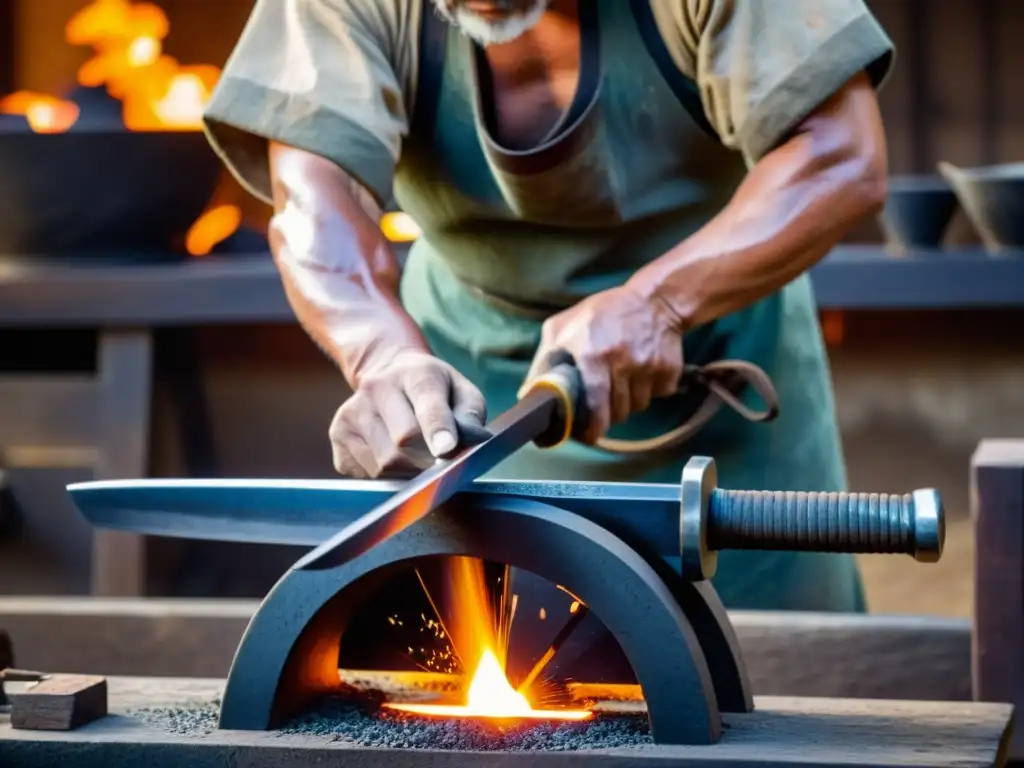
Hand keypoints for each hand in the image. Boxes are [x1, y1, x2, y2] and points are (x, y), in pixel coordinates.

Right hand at [329, 351, 486, 477]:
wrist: (388, 373)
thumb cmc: (433, 389)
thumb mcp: (461, 390)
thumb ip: (470, 415)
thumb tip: (462, 445)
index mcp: (415, 373)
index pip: (426, 405)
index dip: (437, 430)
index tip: (446, 450)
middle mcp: (377, 388)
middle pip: (401, 443)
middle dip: (426, 462)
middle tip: (438, 465)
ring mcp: (352, 412)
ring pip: (383, 464)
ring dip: (406, 473)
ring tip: (416, 458)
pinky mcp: (338, 435)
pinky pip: (365, 474)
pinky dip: (385, 476)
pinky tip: (393, 458)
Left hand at [526, 286, 682, 442]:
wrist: (655, 298)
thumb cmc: (603, 312)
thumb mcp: (563, 326)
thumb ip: (544, 360)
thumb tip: (528, 393)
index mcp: (593, 354)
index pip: (594, 403)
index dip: (592, 426)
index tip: (588, 436)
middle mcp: (623, 362)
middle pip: (617, 411)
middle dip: (608, 415)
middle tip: (603, 407)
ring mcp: (649, 367)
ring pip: (638, 406)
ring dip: (629, 403)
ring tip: (623, 383)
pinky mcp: (670, 369)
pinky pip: (659, 395)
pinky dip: (651, 391)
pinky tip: (643, 373)